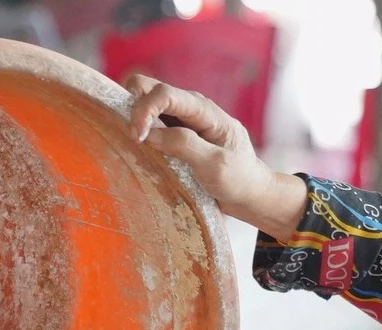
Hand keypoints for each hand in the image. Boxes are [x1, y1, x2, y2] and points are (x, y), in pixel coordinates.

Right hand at [124, 74, 308, 236]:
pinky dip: (138, 129)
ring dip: (133, 119)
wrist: (248, 192)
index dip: (144, 110)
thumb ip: (185, 146)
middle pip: (148, 87)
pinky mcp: (173, 132)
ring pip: (145, 101)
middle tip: (133, 139)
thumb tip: (151, 134)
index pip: (165, 93)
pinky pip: (149, 121)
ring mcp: (180, 118)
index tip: (137, 138)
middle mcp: (190, 108)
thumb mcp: (216, 166)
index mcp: (204, 110)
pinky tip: (141, 150)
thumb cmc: (238, 179)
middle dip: (133, 106)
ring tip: (136, 146)